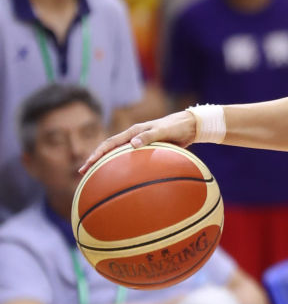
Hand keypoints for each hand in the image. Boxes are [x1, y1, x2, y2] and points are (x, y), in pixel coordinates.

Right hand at [80, 110, 197, 173]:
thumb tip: (133, 144)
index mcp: (134, 131)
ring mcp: (139, 143)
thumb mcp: (163, 131)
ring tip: (95, 177)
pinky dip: (122, 166)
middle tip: (82, 172)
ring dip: (106, 164)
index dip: (98, 153)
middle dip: (95, 160)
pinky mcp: (146, 149)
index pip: (110, 143)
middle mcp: (133, 137)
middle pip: (109, 149)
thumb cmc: (176, 127)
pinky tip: (121, 177)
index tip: (88, 163)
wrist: (189, 126)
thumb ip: (150, 136)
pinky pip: (130, 159)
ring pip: (118, 155)